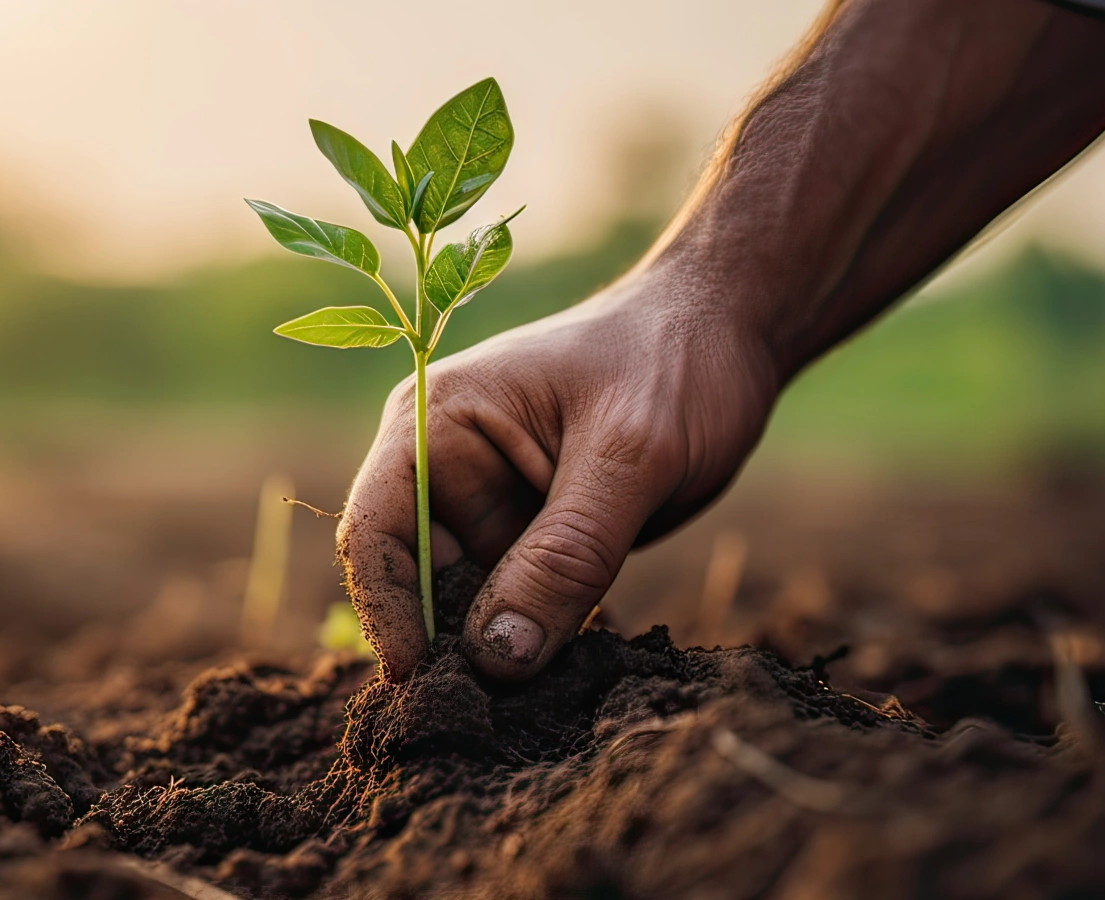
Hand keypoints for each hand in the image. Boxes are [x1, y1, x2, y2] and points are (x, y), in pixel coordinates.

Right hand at [337, 266, 780, 681]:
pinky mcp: (533, 540)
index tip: (423, 683)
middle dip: (446, 649)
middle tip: (487, 718)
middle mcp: (445, 470)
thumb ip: (565, 555)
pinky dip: (534, 644)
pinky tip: (562, 679)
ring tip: (531, 706)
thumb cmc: (673, 362)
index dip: (387, 612)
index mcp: (435, 425)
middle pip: (415, 582)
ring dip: (494, 655)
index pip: (375, 532)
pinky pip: (516, 608)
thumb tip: (497, 658)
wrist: (729, 333)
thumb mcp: (630, 457)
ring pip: (466, 607)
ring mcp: (489, 508)